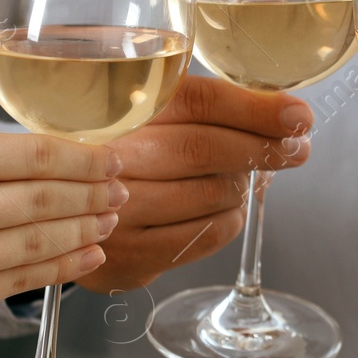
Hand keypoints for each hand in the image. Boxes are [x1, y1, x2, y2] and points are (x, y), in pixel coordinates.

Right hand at [0, 130, 124, 321]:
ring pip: (40, 244)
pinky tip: (85, 256)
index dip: (85, 160)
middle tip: (121, 190)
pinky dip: (60, 269)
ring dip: (85, 232)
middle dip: (94, 196)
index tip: (112, 159)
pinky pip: (18, 282)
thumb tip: (56, 165)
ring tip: (109, 220)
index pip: (38, 156)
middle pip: (47, 201)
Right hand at [74, 74, 311, 291]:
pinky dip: (230, 219)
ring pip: (212, 195)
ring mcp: (117, 211)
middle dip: (262, 149)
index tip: (298, 116)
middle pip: (205, 149)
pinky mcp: (131, 254)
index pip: (197, 102)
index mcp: (118, 111)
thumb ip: (205, 111)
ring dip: (243, 186)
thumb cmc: (121, 156)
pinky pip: (207, 235)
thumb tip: (287, 118)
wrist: (60, 215)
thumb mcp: (147, 118)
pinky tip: (223, 208)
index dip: (255, 109)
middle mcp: (110, 158)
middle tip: (296, 149)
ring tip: (242, 179)